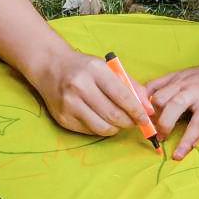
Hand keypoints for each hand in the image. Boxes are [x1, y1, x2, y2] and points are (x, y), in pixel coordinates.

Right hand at [29, 46, 151, 135]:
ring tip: (120, 123)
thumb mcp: (108, 68)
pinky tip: (103, 121)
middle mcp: (80, 87)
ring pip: (102, 127)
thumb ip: (130, 85)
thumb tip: (148, 108)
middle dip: (129, 122)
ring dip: (116, 129)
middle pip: (113, 114)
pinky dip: (101, 129)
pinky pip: (89, 131)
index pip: (122, 95)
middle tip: (135, 122)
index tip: (146, 118)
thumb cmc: (84, 68)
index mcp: (95, 70)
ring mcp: (69, 104)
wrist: (51, 66)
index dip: (137, 110)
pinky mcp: (63, 118)